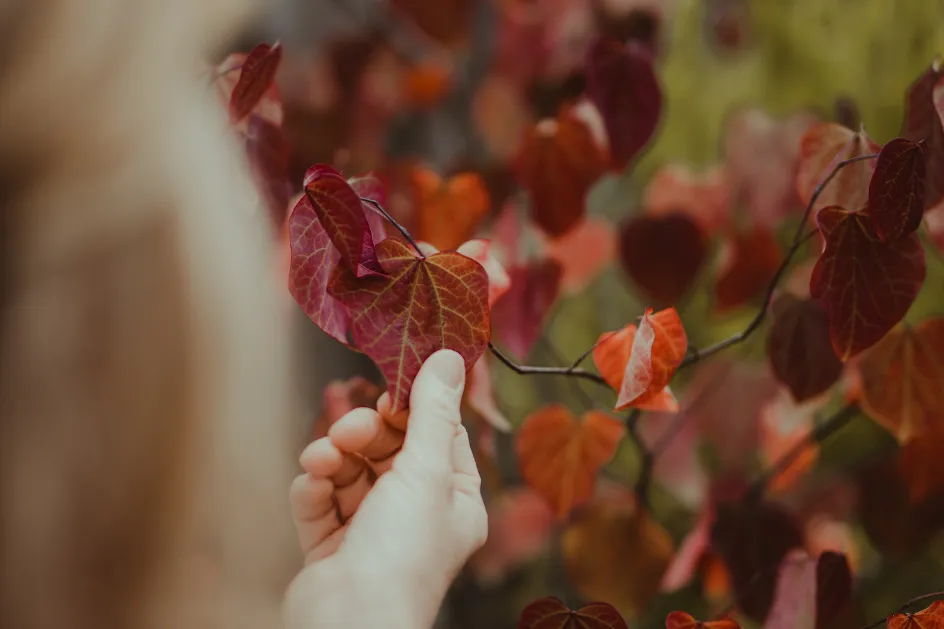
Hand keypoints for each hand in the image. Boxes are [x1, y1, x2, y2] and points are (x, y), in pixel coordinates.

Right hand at [284, 350, 487, 628]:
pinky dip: (313, 489)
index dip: (415, 410)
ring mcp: (372, 531)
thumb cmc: (401, 556)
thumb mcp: (425, 472)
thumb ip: (432, 411)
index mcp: (454, 500)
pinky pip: (321, 500)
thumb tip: (450, 357)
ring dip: (333, 459)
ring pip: (350, 471)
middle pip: (389, 450)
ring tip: (322, 460)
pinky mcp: (332, 546)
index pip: (439, 436)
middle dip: (364, 434)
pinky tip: (310, 486)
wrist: (348, 625)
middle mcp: (416, 515)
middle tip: (349, 430)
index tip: (392, 389)